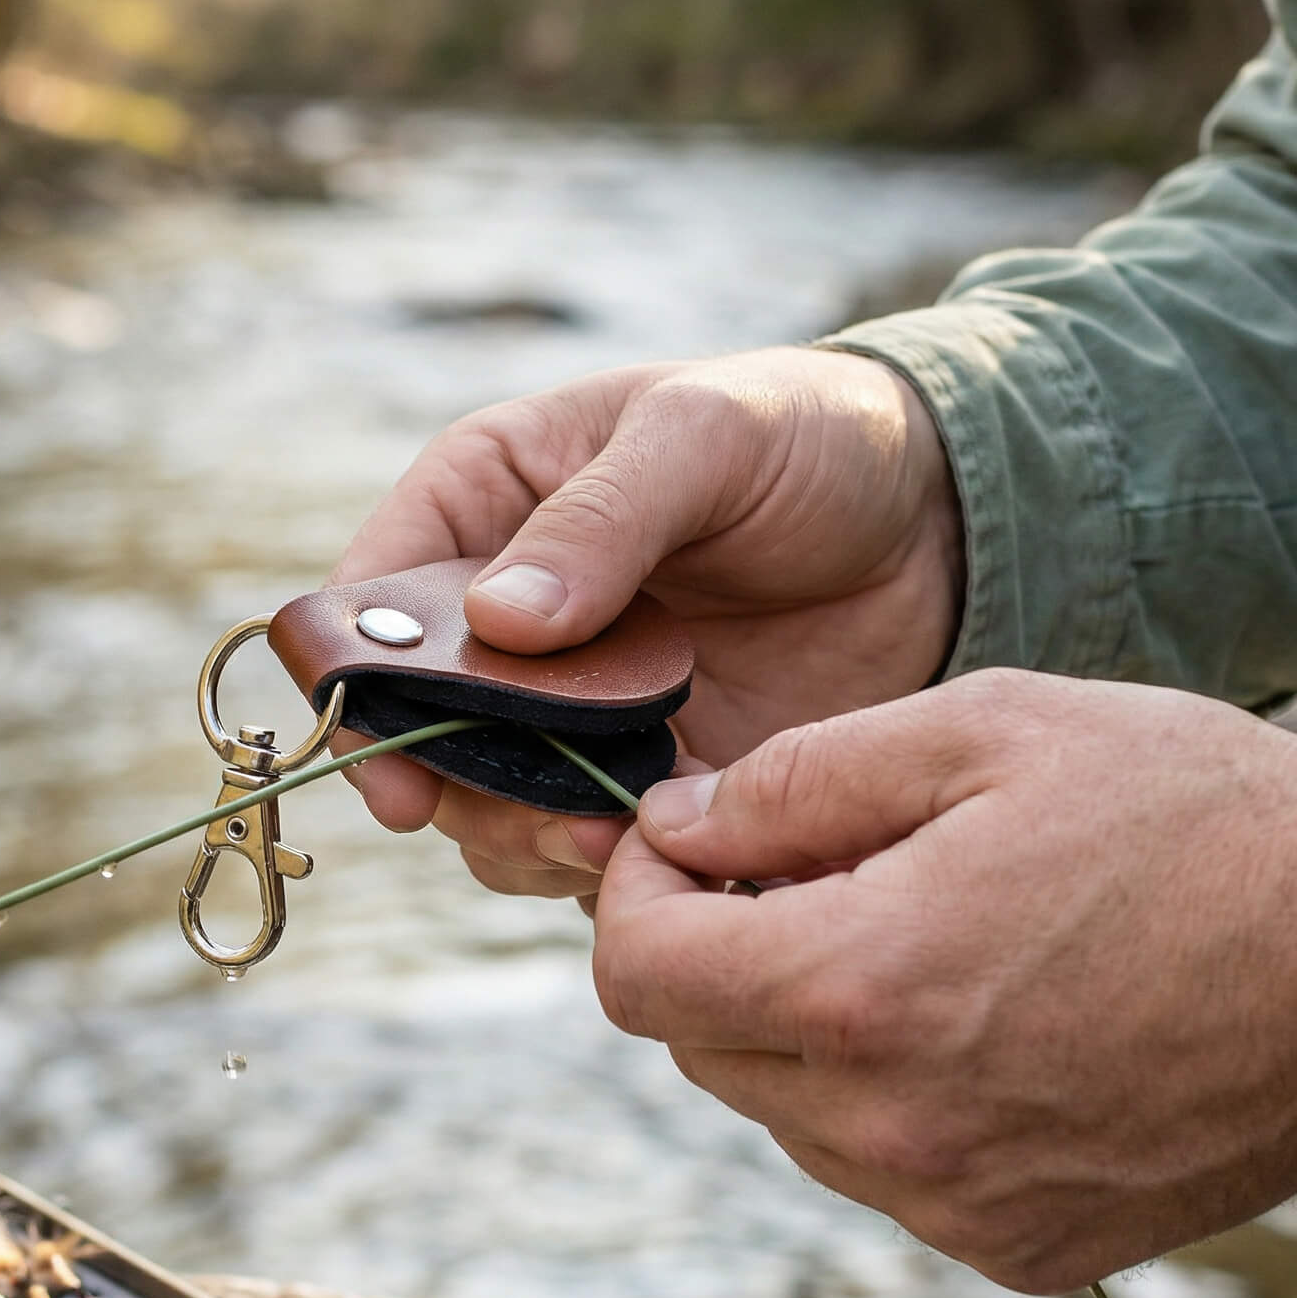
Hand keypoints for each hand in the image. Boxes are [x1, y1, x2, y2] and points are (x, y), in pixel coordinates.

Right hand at [330, 347, 962, 897]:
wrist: (936, 522)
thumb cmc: (806, 435)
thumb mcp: (704, 436)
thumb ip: (603, 520)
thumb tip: (500, 622)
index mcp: (485, 504)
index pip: (373, 598)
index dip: (360, 687)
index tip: (392, 767)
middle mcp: (507, 618)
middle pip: (420, 726)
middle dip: (458, 783)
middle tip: (534, 815)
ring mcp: (571, 707)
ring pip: (491, 805)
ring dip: (529, 837)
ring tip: (617, 834)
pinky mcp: (643, 774)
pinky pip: (585, 844)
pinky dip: (610, 862)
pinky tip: (675, 850)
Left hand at [590, 671, 1296, 1291]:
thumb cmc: (1190, 811)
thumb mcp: (984, 727)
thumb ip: (797, 780)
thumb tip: (674, 829)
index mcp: (860, 988)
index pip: (637, 975)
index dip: (637, 894)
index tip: (687, 844)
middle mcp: (892, 1128)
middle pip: (701, 1048)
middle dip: (721, 952)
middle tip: (817, 873)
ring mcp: (958, 1207)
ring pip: (788, 1114)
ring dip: (806, 1029)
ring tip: (924, 940)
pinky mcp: (1023, 1252)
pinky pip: (885, 1175)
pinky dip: (891, 1101)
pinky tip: (987, 1024)